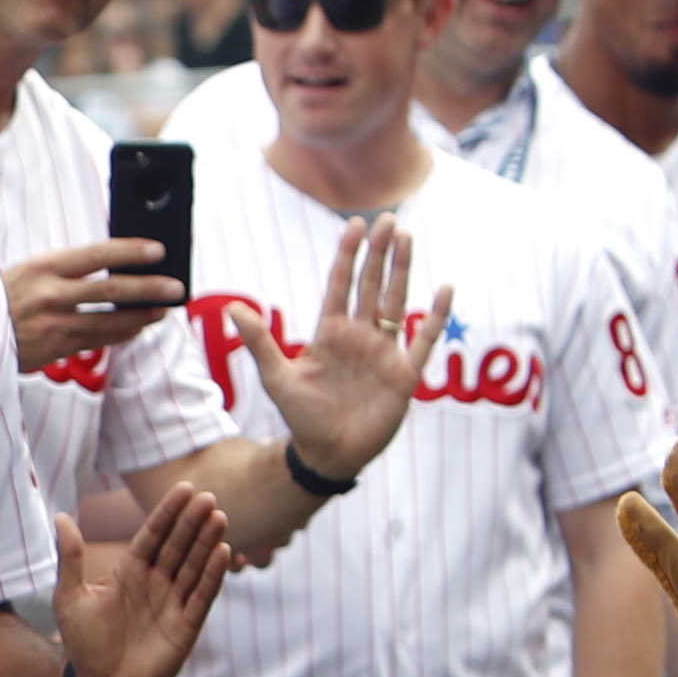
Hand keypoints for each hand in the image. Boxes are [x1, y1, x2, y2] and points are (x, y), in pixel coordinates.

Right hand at [6, 237, 183, 371]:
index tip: (158, 250)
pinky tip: (138, 328)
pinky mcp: (55, 348)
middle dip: (149, 288)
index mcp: (44, 266)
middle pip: (112, 290)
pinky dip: (121, 334)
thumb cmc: (4, 293)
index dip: (131, 251)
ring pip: (109, 321)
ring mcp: (54, 324)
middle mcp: (51, 294)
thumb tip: (114, 264)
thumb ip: (67, 268)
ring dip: (142, 316)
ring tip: (164, 310)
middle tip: (176, 287)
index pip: (97, 254)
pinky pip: (97, 340)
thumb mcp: (30, 269)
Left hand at [59, 483, 234, 676]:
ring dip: (206, 543)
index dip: (168, 512)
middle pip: (178, 544)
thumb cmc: (82, 642)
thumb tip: (60, 517)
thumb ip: (71, 558)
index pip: (153, 534)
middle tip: (208, 497)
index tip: (184, 488)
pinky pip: (202, 596)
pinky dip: (212, 575)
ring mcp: (172, 603)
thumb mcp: (70, 597)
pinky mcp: (186, 626)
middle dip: (192, 521)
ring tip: (219, 518)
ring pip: (193, 566)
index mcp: (130, 570)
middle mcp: (155, 582)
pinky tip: (222, 552)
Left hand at [235, 217, 441, 490]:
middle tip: (390, 220)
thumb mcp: (277, 378)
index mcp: (331, 333)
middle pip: (372, 286)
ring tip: (408, 239)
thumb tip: (232, 309)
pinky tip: (445, 289)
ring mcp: (384, 353)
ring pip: (397, 303)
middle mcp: (359, 337)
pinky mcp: (404, 375)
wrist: (327, 456)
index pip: (341, 285)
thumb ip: (260, 342)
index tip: (356, 225)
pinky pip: (424, 340)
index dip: (348, 255)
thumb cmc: (301, 418)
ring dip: (403, 272)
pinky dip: (435, 316)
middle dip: (380, 253)